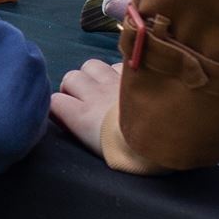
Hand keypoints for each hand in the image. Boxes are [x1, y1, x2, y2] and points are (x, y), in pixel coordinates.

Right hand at [50, 58, 163, 173]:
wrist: (163, 138)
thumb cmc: (131, 154)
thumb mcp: (100, 150)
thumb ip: (82, 130)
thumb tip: (72, 120)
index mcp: (83, 117)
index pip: (56, 102)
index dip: (59, 108)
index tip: (66, 116)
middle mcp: (94, 94)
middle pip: (71, 78)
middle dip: (73, 87)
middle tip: (84, 99)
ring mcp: (115, 82)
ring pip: (91, 65)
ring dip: (93, 74)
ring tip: (102, 86)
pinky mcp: (134, 75)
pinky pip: (117, 64)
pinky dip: (117, 71)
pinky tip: (125, 81)